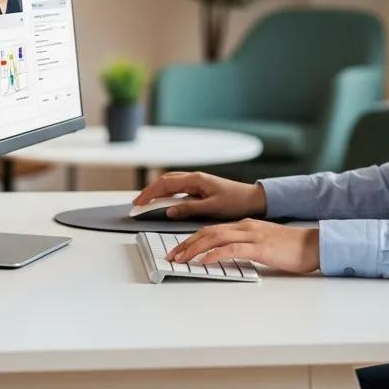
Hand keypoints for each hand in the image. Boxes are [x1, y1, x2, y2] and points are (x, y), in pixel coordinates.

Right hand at [133, 171, 265, 219]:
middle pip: (165, 181)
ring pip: (171, 184)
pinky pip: (178, 190)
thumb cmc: (235, 201)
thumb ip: (189, 208)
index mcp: (196, 179)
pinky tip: (163, 203)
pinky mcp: (200, 188)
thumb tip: (168, 210)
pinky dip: (167, 195)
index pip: (165, 184)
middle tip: (137, 204)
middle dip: (149, 191)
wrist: (252, 199)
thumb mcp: (211, 207)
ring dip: (157, 192)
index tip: (138, 202)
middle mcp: (194, 178)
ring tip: (146, 204)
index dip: (149, 193)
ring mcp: (197, 182)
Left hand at [167, 218, 319, 274]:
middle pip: (208, 231)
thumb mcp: (262, 245)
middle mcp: (245, 226)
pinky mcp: (260, 247)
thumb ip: (245, 248)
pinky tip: (204, 261)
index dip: (192, 239)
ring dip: (195, 249)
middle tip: (172, 256)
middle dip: (186, 244)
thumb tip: (227, 258)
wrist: (313, 245)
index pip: (211, 230)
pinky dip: (216, 254)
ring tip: (181, 259)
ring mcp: (252, 235)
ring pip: (216, 238)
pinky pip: (233, 249)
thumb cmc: (290, 248)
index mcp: (244, 225)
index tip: (178, 250)